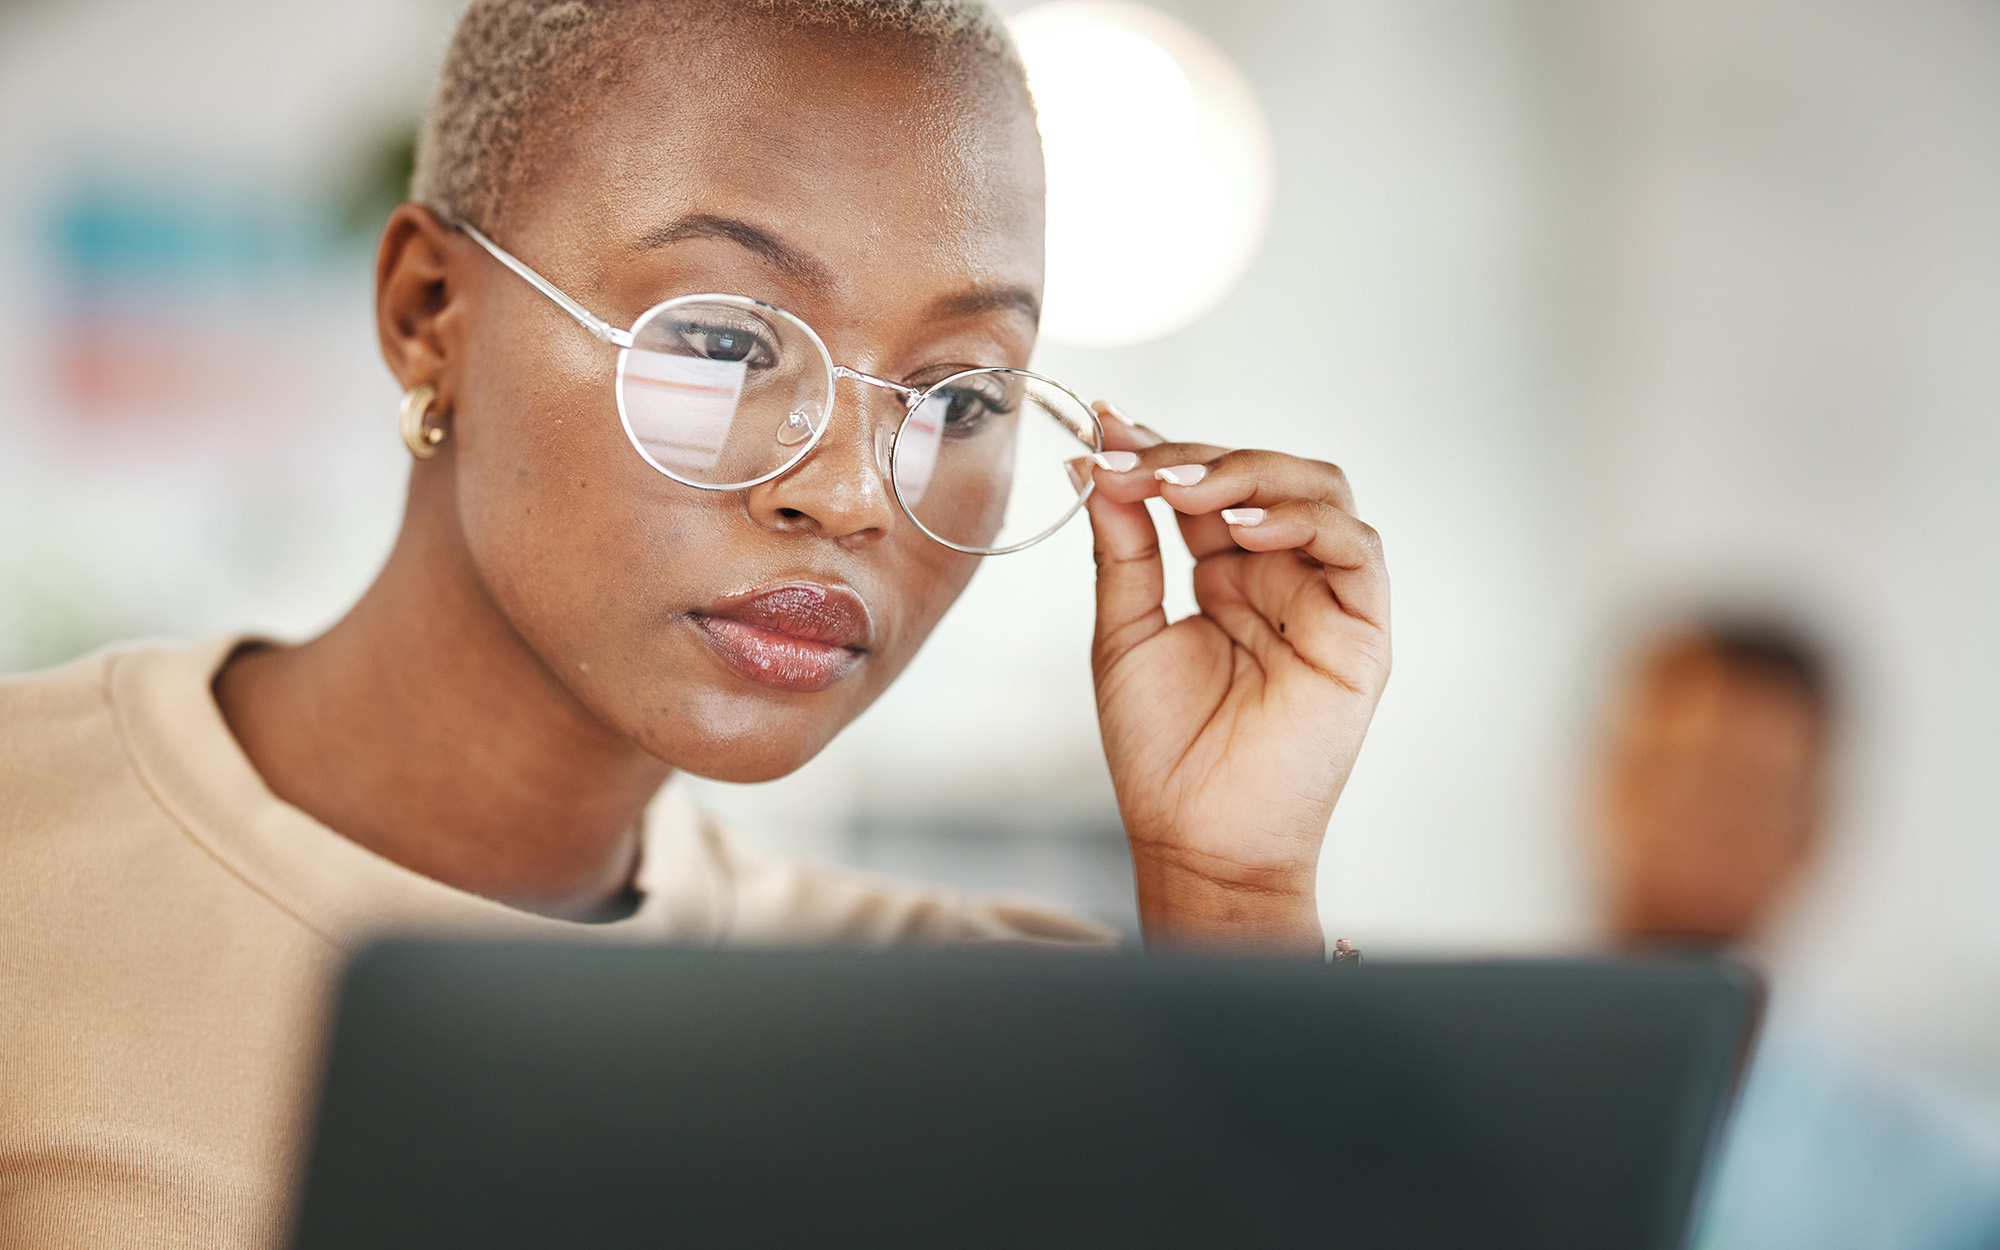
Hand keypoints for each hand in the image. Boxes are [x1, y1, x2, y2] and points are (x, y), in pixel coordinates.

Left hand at [1081, 404, 1390, 955]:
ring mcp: (1325, 598)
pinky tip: (1243, 528)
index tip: (1105, 427)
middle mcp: (1282, 576)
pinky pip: (1354, 549)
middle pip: (1264, 473)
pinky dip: (1302, 521)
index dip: (1163, 450)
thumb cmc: (1163, 751)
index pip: (1208, 486)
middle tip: (1138, 460)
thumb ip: (1123, 550)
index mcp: (1228, 574)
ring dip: (1250, 474)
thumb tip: (1100, 466)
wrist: (1197, 838)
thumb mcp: (1125, 633)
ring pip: (1318, 491)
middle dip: (1197, 456)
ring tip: (1184, 488)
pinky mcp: (1361, 631)